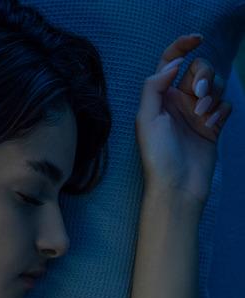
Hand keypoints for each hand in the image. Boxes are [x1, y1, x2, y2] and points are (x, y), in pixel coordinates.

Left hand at [135, 33, 232, 210]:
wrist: (177, 185)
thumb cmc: (157, 155)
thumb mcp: (146, 118)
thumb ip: (154, 87)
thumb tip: (173, 63)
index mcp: (159, 97)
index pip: (171, 62)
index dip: (183, 46)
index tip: (198, 39)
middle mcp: (177, 102)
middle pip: (200, 70)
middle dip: (204, 76)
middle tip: (198, 94)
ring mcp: (196, 113)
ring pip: (216, 85)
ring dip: (213, 95)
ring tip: (203, 115)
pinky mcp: (213, 125)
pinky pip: (226, 105)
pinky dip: (221, 111)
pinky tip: (211, 126)